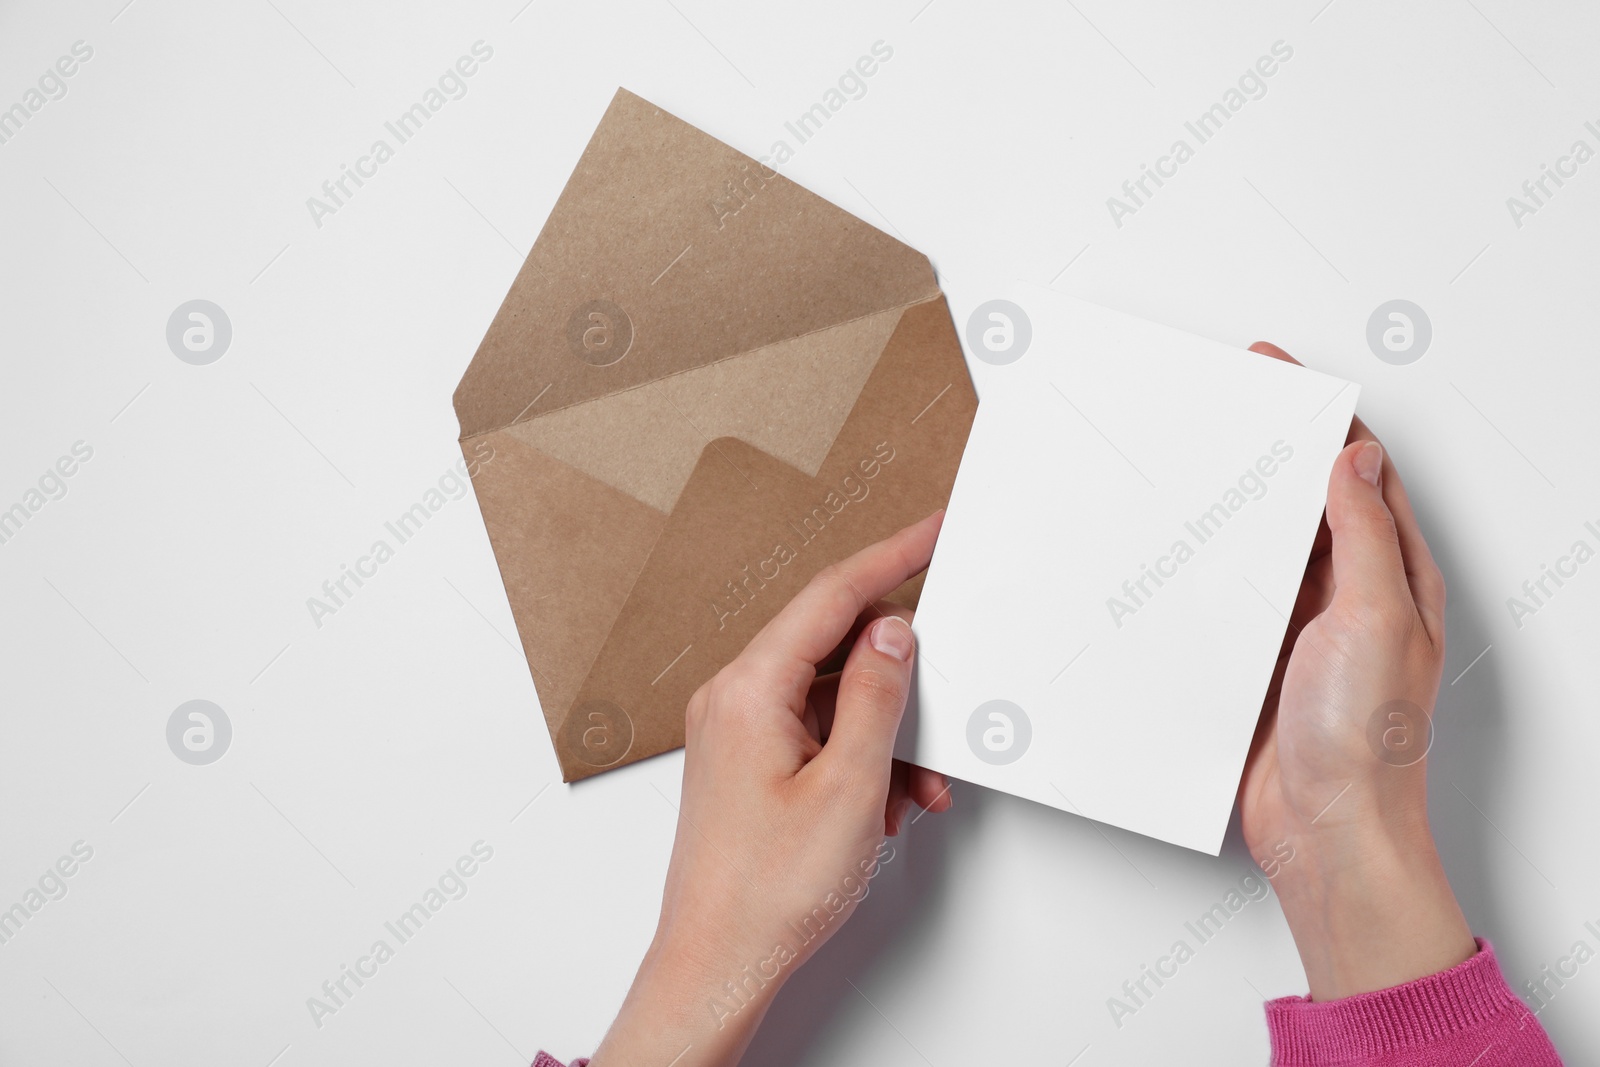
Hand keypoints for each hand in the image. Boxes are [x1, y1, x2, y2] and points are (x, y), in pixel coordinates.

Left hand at [592, 511, 953, 1066]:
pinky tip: (886, 801)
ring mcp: (738, 732)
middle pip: (835, 646)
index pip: (831, 595)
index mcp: (749, 690)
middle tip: (940, 705)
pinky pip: (817, 732)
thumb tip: (894, 634)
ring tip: (913, 787)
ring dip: (885, 733)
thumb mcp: (849, 786)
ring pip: (833, 697)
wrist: (718, 964)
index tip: (932, 529)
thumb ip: (877, 697)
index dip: (892, 556)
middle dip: (900, 680)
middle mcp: (734, 700)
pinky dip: (860, 757)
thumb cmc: (766, 892)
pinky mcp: (748, 763)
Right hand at [1239, 342, 1474, 1000]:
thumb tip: (1354, 460)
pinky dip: (1204, 568)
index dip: (1318, 418)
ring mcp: (1300, 627)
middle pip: (1305, 501)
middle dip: (1265, 452)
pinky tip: (1175, 552)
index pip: (1358, 472)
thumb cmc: (1366, 741)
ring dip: (1230, 508)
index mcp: (1393, 573)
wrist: (1324, 831)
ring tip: (1189, 464)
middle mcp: (1348, 594)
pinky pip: (1229, 598)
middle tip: (1218, 408)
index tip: (1273, 377)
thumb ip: (1365, 535)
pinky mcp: (1257, 659)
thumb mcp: (1374, 618)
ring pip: (1261, 546)